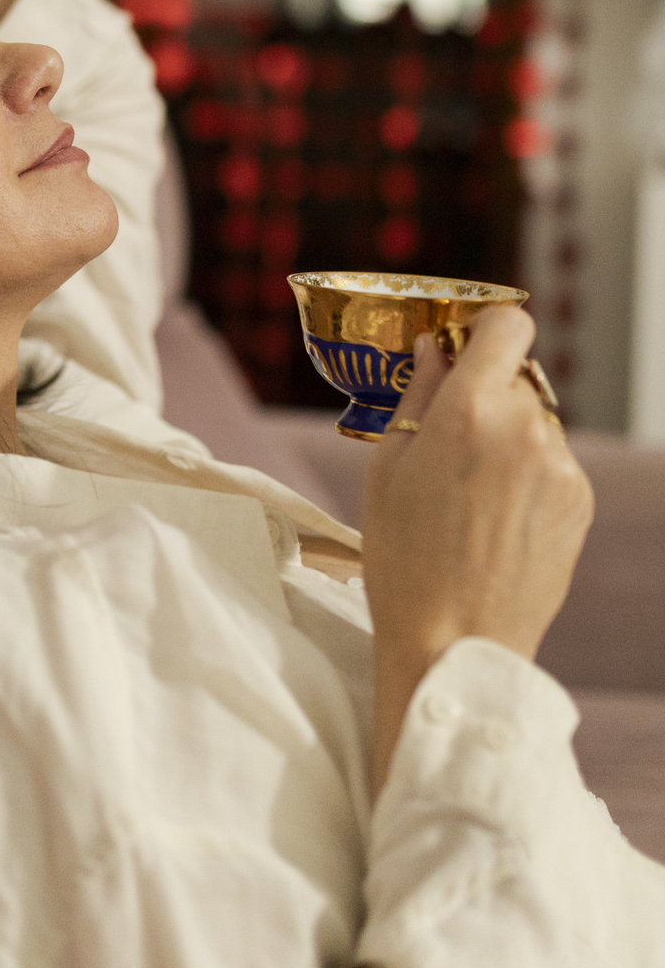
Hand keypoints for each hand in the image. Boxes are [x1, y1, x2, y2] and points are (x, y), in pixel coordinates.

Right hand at [363, 307, 593, 793]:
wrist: (454, 642)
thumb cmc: (404, 559)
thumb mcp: (387, 467)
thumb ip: (418, 395)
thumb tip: (436, 348)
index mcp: (471, 410)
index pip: (509, 324)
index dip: (484, 329)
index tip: (462, 350)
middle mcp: (527, 428)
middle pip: (517, 377)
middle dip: (486, 394)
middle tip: (448, 441)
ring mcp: (562, 466)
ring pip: (536, 420)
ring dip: (508, 437)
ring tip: (469, 494)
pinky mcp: (580, 501)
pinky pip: (552, 461)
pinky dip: (527, 474)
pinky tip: (494, 518)